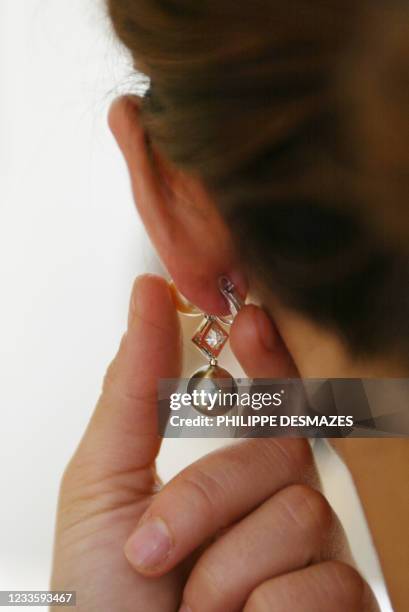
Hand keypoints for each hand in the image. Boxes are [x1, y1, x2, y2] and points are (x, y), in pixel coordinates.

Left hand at [51, 277, 378, 610]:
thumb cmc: (101, 599)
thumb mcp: (102, 483)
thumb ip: (132, 388)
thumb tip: (148, 296)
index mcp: (231, 472)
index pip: (270, 396)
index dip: (268, 355)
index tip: (247, 320)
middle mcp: (281, 504)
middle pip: (283, 449)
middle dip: (206, 496)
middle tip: (153, 548)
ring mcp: (315, 557)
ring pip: (302, 512)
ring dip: (223, 569)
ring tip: (192, 610)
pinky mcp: (342, 608)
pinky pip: (328, 580)